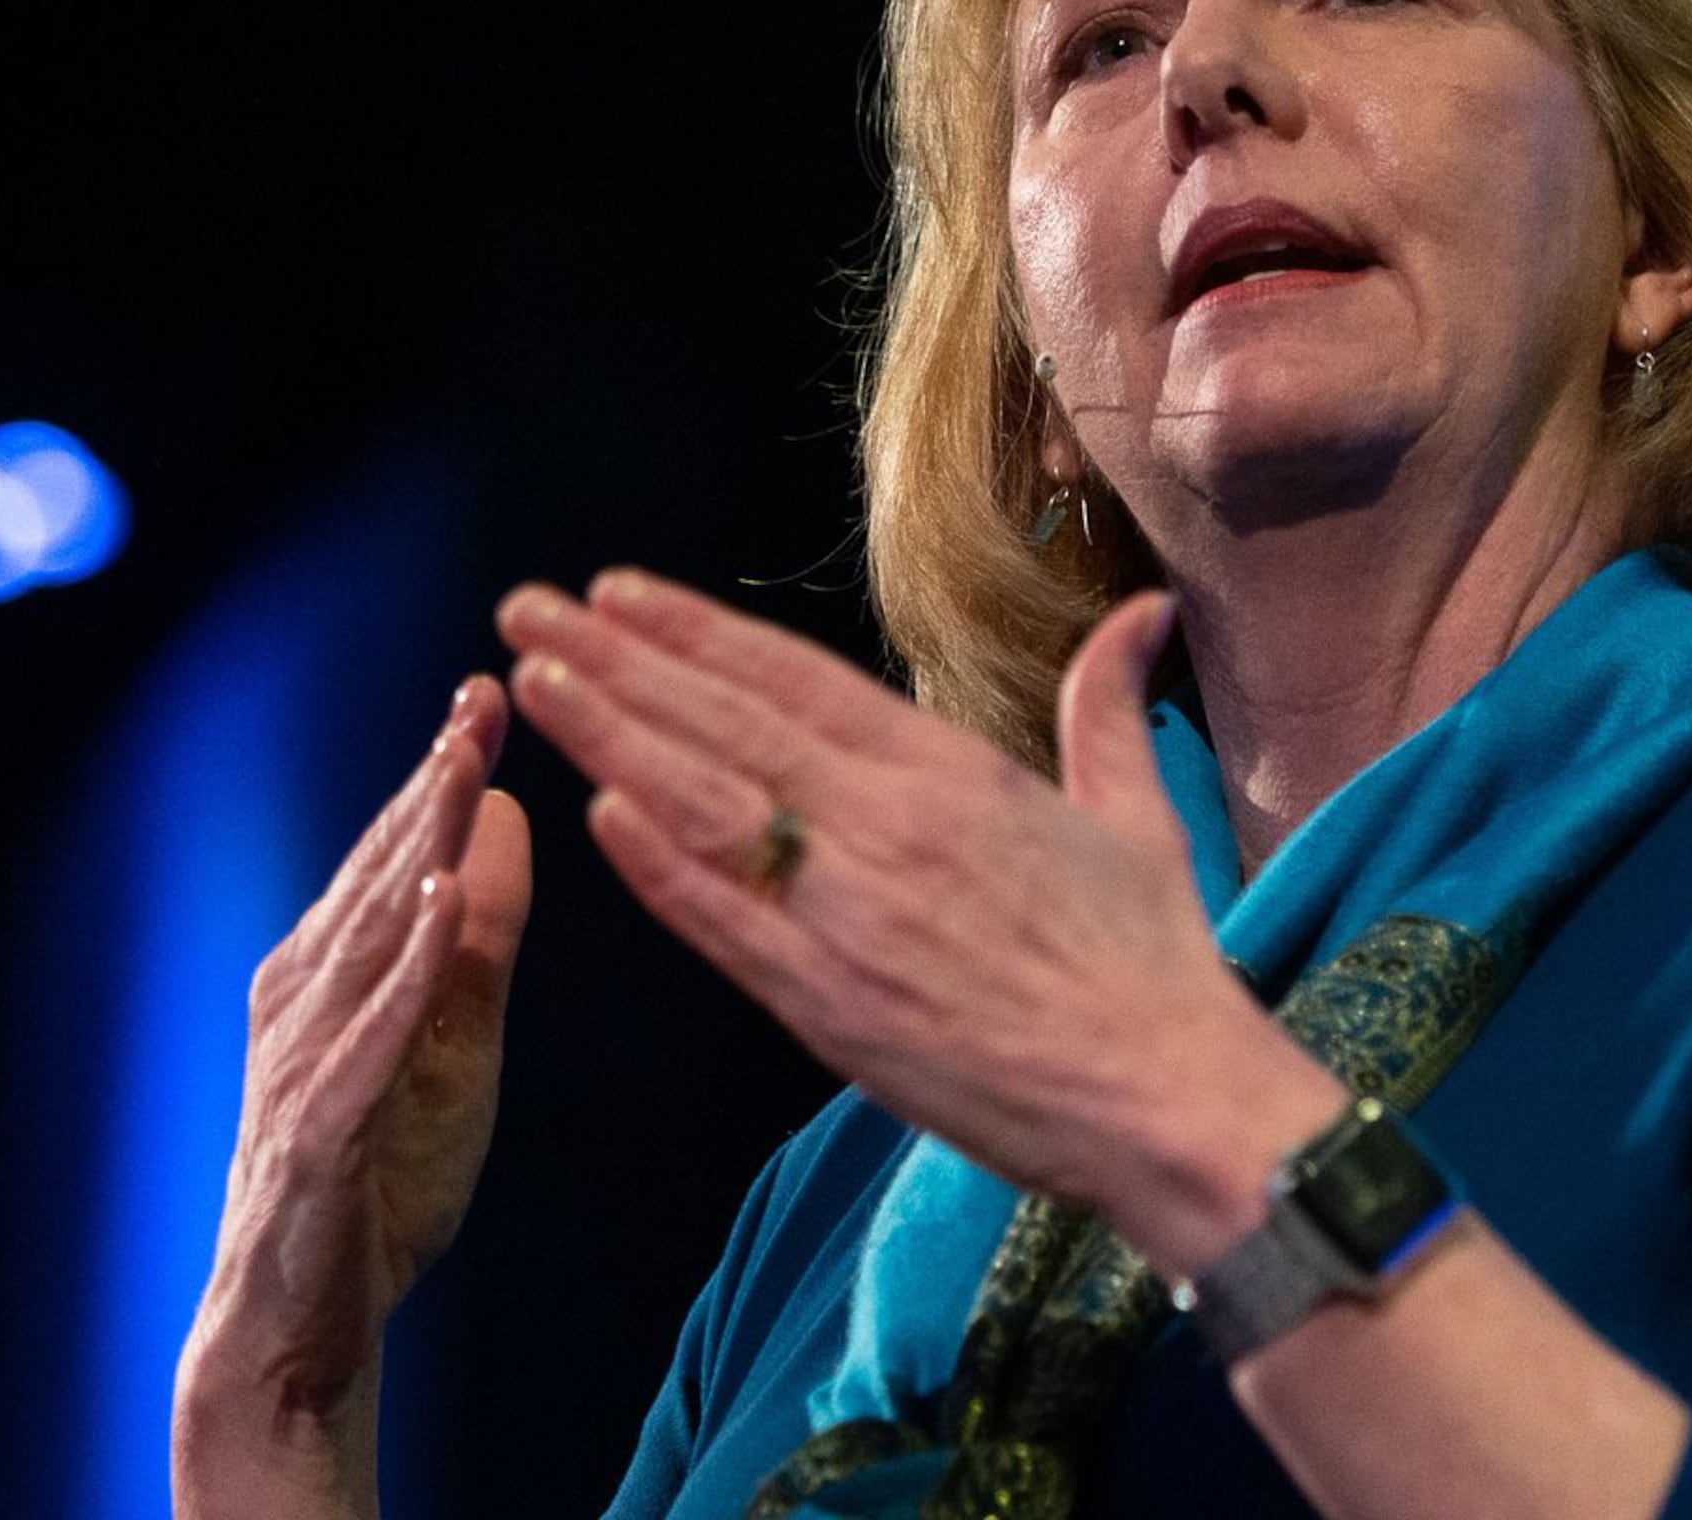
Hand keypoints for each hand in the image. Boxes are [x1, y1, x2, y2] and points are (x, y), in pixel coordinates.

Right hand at [176, 678, 533, 1513]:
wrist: (303, 1328)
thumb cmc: (377, 1182)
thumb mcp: (457, 1042)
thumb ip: (478, 937)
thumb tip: (506, 813)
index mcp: (333, 972)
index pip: (394, 856)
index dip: (440, 773)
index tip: (491, 691)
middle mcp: (302, 1000)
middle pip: (376, 875)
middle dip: (430, 782)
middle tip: (482, 696)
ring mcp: (302, 1064)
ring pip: (365, 936)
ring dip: (412, 850)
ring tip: (462, 770)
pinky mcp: (316, 1134)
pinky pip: (366, 1039)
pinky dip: (401, 972)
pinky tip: (434, 909)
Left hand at [497, 572, 1336, 1257]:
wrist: (1165, 1099)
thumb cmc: (1154, 963)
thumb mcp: (1136, 815)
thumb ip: (1106, 709)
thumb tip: (1142, 613)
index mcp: (952, 773)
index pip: (796, 677)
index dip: (698, 630)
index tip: (620, 591)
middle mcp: (886, 827)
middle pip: (725, 723)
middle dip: (616, 661)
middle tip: (526, 611)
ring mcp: (848, 916)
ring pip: (703, 805)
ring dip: (608, 739)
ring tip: (531, 685)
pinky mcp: (828, 1007)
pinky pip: (724, 922)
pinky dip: (657, 867)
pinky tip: (596, 815)